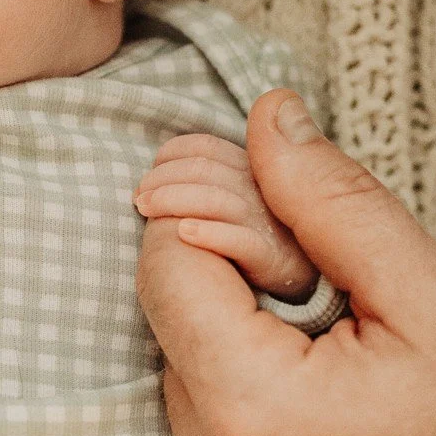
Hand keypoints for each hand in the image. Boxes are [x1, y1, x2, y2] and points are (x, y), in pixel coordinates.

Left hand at [134, 133, 317, 299]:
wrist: (296, 289)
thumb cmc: (249, 244)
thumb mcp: (230, 205)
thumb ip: (203, 184)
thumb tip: (152, 176)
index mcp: (250, 171)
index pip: (207, 147)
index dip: (171, 156)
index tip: (147, 176)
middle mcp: (262, 191)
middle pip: (207, 169)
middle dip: (164, 179)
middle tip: (139, 199)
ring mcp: (270, 224)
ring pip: (219, 200)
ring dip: (175, 200)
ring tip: (147, 212)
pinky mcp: (274, 259)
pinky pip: (242, 241)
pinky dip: (210, 233)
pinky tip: (183, 234)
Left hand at [136, 89, 435, 435]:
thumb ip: (334, 201)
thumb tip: (264, 122)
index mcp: (255, 411)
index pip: (166, 259)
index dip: (222, 217)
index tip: (293, 229)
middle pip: (176, 329)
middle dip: (238, 288)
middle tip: (331, 293)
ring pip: (196, 399)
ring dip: (249, 363)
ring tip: (349, 378)